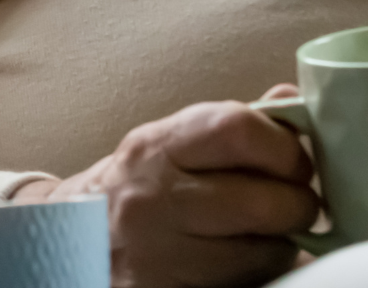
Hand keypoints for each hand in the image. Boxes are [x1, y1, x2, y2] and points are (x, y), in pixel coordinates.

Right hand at [12, 88, 316, 287]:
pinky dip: (257, 276)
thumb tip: (292, 99)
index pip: (238, 130)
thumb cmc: (134, 190)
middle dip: (298, 206)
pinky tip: (238, 263)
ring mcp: (160, 255)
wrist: (69, 243)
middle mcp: (153, 201)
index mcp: (156, 149)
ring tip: (258, 236)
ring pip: (265, 254)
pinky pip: (247, 285)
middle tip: (294, 206)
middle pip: (264, 201)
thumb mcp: (168, 146)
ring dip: (278, 247)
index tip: (294, 162)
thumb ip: (230, 127)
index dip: (285, 147)